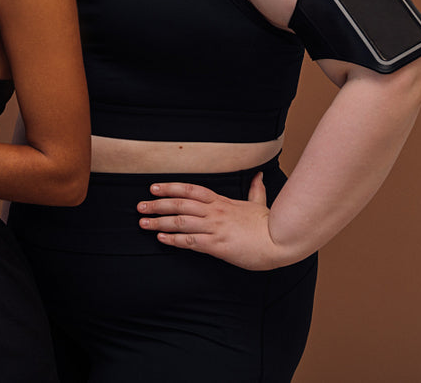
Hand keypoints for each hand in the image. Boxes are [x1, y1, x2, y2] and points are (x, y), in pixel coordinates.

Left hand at [137, 173, 295, 270]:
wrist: (281, 242)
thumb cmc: (269, 225)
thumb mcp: (259, 203)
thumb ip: (255, 189)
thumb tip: (259, 174)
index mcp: (221, 201)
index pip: (190, 190)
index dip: (169, 187)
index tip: (153, 188)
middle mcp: (214, 212)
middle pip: (179, 204)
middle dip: (157, 205)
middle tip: (140, 207)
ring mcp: (214, 228)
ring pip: (180, 222)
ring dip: (159, 223)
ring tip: (143, 223)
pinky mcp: (217, 245)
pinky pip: (190, 241)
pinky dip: (174, 240)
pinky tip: (161, 239)